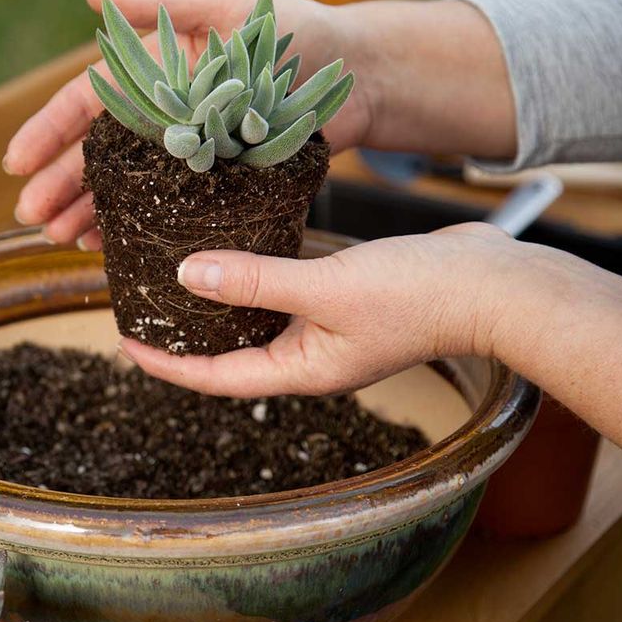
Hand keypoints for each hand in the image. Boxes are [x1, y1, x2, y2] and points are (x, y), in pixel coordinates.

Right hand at [4, 0, 370, 249]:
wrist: (360, 74)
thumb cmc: (294, 28)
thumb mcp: (225, 5)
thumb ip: (161, 2)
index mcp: (157, 71)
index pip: (89, 101)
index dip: (49, 131)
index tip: (16, 163)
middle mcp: (165, 113)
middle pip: (99, 153)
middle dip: (60, 185)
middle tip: (33, 218)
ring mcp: (189, 152)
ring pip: (126, 186)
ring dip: (89, 212)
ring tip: (60, 239)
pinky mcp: (218, 184)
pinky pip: (168, 211)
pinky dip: (135, 227)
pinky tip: (108, 246)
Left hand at [118, 223, 526, 397]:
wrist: (496, 283)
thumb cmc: (420, 296)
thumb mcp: (325, 288)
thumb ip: (255, 282)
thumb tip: (187, 275)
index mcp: (300, 370)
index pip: (215, 378)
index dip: (167, 364)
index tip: (125, 343)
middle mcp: (309, 356)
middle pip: (231, 350)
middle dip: (187, 332)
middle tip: (144, 302)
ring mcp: (329, 327)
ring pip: (258, 317)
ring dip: (221, 298)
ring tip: (178, 270)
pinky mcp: (346, 296)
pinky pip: (287, 289)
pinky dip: (259, 272)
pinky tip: (241, 243)